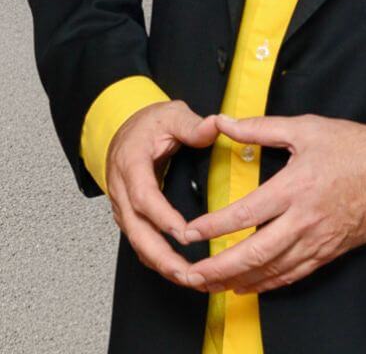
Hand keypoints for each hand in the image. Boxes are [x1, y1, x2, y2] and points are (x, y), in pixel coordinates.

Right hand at [106, 100, 219, 286]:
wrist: (125, 129)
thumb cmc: (147, 124)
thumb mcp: (170, 114)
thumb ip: (192, 124)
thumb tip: (215, 125)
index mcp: (130, 163)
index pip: (143, 196)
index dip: (162, 217)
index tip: (184, 232)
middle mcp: (121, 189)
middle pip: (137, 231)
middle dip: (161, 256)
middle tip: (187, 273)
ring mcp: (123, 207)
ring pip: (137, 243)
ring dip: (161, 265)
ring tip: (189, 280)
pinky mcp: (130, 217)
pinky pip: (141, 243)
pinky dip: (158, 261)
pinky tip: (179, 272)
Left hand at [177, 112, 365, 294]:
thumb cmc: (351, 146)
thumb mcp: (305, 127)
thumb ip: (261, 127)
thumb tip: (225, 121)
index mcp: (294, 187)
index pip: (246, 213)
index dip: (214, 226)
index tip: (190, 233)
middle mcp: (303, 219)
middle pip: (255, 252)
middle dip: (219, 267)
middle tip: (192, 274)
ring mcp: (317, 240)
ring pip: (272, 269)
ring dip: (238, 280)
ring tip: (211, 285)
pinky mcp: (328, 251)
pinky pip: (294, 274)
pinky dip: (268, 283)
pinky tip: (249, 285)